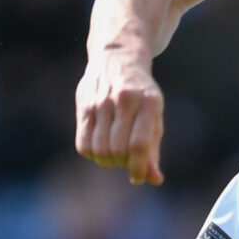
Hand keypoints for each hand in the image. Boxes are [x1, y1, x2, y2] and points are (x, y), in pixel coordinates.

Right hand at [76, 47, 165, 185]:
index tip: (137, 178)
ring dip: (107, 161)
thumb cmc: (141, 96)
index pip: (139, 145)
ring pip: (99, 150)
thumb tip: (155, 180)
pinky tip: (100, 147)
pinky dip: (92, 154)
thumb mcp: (154, 118)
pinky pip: (83, 144)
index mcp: (149, 103)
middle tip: (126, 159)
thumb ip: (153, 149)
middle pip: (118, 150)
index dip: (138, 168)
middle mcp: (124, 100)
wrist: (117, 58)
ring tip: (114, 154)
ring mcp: (101, 102)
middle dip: (123, 164)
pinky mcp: (84, 105)